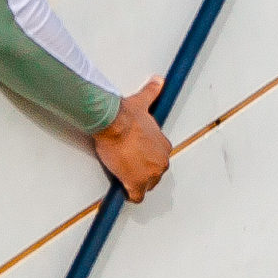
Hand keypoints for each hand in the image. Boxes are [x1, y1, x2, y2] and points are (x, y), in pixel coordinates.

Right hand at [91, 77, 169, 202]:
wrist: (114, 124)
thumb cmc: (126, 116)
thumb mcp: (143, 102)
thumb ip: (152, 92)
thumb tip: (158, 81)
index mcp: (162, 145)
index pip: (158, 157)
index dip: (147, 158)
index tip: (137, 157)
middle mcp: (160, 161)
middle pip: (154, 174)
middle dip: (143, 172)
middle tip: (129, 166)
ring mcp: (149, 174)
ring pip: (147, 186)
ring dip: (137, 183)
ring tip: (125, 176)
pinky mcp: (135, 183)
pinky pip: (136, 196)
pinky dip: (130, 196)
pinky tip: (124, 192)